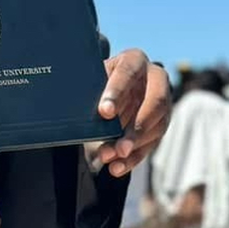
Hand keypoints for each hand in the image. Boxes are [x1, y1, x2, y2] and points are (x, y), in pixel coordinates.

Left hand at [95, 49, 170, 176]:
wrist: (112, 88)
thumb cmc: (98, 79)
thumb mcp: (93, 76)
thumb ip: (87, 84)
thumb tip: (65, 95)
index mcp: (135, 60)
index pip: (128, 73)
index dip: (117, 92)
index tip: (103, 112)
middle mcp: (155, 78)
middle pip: (155, 102)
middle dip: (137, 127)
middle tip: (119, 147)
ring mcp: (163, 102)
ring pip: (156, 126)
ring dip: (134, 146)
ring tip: (111, 158)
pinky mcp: (161, 123)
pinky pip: (151, 143)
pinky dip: (134, 158)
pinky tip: (117, 167)